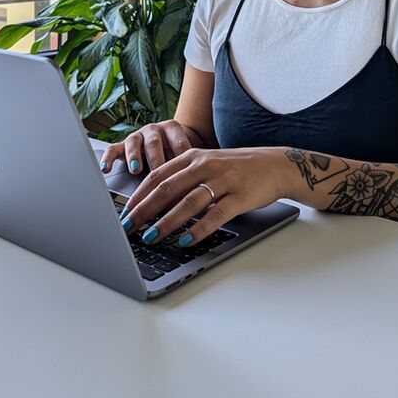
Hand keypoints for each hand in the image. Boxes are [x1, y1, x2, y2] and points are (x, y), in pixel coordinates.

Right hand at [100, 120, 203, 174]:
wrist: (170, 140)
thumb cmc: (180, 151)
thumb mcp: (188, 155)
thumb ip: (192, 168)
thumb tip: (201, 192)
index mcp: (172, 128)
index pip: (179, 143)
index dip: (182, 161)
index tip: (185, 179)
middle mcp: (154, 130)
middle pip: (155, 144)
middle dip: (157, 162)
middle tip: (161, 180)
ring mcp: (137, 136)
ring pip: (134, 143)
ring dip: (135, 157)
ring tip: (136, 170)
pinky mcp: (123, 145)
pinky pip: (113, 149)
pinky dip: (109, 158)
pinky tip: (106, 169)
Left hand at [118, 147, 287, 247]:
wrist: (274, 165)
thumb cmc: (236, 169)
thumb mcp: (206, 165)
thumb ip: (182, 178)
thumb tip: (151, 202)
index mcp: (192, 157)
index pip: (157, 176)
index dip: (137, 196)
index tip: (123, 213)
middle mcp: (205, 166)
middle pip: (167, 188)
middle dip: (144, 210)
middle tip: (127, 227)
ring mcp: (223, 180)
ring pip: (188, 202)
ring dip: (166, 222)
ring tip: (151, 237)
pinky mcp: (240, 196)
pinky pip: (216, 214)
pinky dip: (199, 228)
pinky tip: (186, 240)